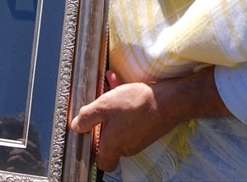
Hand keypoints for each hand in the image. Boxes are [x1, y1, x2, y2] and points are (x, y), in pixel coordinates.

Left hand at [70, 67, 225, 172]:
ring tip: (109, 84)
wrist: (171, 101)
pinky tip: (120, 83)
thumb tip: (75, 126)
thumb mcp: (104, 105)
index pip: (102, 163)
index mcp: (114, 146)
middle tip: (99, 102)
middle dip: (102, 120)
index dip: (94, 151)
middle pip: (110, 141)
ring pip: (120, 125)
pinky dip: (125, 104)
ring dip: (113, 107)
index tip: (88, 133)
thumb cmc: (136, 104)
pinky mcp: (149, 129)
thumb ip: (87, 117)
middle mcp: (127, 147)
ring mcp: (139, 139)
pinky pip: (131, 119)